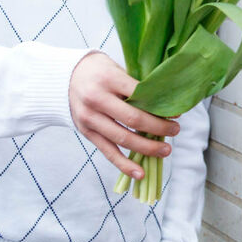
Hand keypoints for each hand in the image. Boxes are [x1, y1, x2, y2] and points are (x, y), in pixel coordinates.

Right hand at [69, 52, 179, 179]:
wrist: (64, 78)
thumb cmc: (98, 71)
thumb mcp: (117, 68)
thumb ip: (136, 85)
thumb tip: (166, 104)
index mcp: (108, 79)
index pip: (141, 95)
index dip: (161, 106)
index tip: (177, 113)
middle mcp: (97, 99)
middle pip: (134, 119)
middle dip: (158, 128)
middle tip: (175, 131)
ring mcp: (90, 118)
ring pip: (123, 138)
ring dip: (147, 148)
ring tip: (165, 151)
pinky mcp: (86, 133)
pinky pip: (108, 151)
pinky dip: (124, 165)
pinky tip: (140, 173)